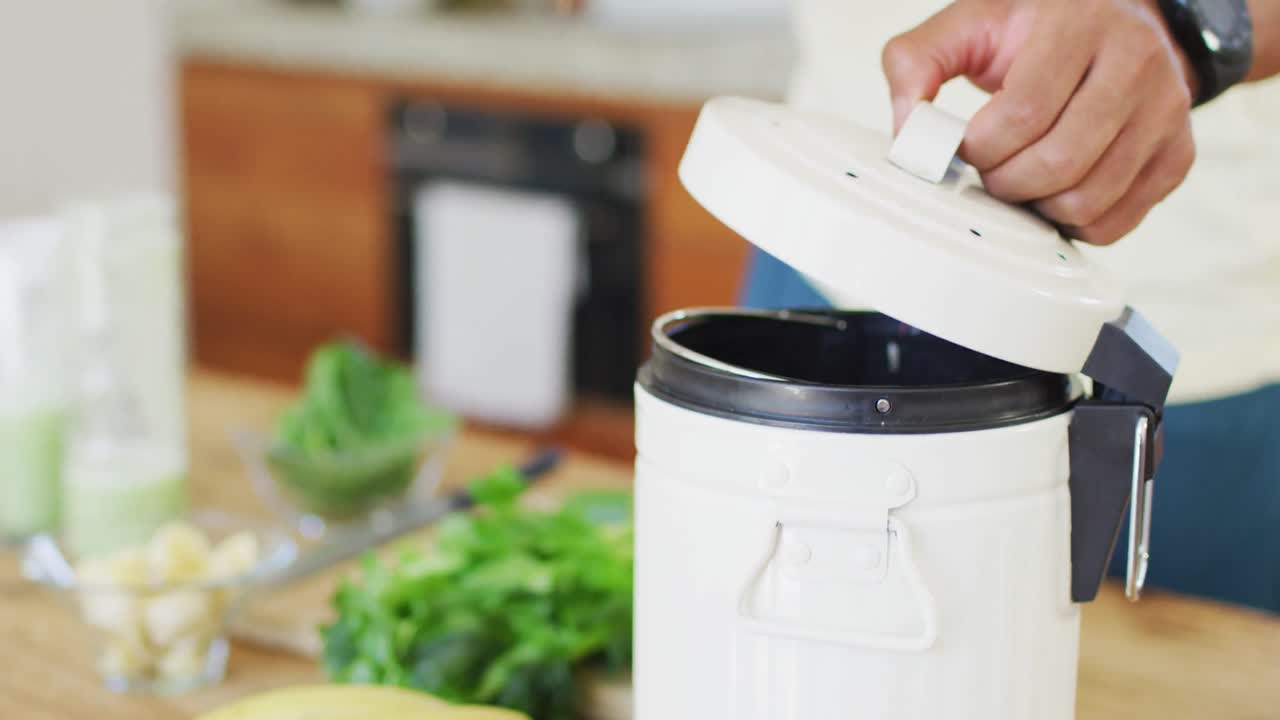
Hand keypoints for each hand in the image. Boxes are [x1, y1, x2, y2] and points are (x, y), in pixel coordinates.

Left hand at [882, 0, 1197, 244]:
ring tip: (1021, 180)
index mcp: (1080, 26)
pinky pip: (1116, 221)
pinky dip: (1073, 224)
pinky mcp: (1177, 155)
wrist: (1120, 19)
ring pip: (1088, 198)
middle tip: (991, 170)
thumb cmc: (1038, 30)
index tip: (967, 145)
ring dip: (1037, 207)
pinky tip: (1055, 194)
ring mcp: (1165, 112)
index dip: (982, 146)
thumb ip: (916, 63)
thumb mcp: (970, 24)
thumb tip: (908, 130)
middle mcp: (1135, 64)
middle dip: (1006, 182)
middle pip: (1059, 162)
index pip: (1024, 112)